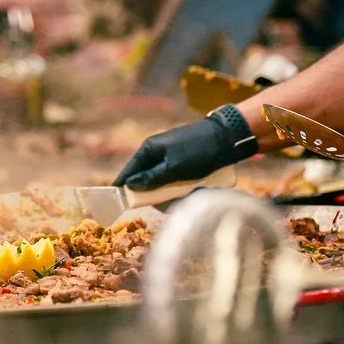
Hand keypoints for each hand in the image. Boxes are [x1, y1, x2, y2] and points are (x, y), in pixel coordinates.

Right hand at [113, 106, 256, 189]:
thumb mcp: (174, 168)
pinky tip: (189, 191)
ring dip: (169, 191)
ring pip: (161, 180)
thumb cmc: (198, 151)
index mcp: (149, 149)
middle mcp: (157, 152)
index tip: (116, 202)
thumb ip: (151, 178)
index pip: (129, 171)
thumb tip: (130, 185)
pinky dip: (179, 187)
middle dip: (152, 193)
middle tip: (162, 205)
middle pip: (146, 178)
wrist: (228, 138)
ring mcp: (170, 156)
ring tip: (181, 199)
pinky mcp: (183, 160)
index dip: (123, 186)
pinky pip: (174, 178)